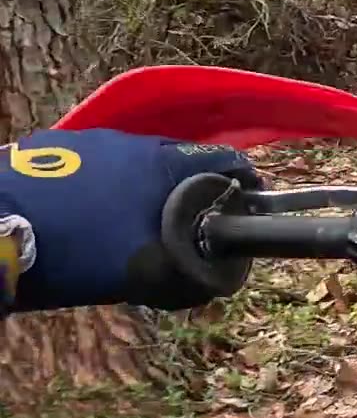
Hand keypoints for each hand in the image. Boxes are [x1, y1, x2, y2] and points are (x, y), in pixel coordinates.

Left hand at [0, 130, 258, 311]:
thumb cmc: (76, 250)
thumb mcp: (143, 273)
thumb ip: (190, 273)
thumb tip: (218, 276)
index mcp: (162, 164)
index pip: (224, 161)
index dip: (244, 183)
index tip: (248, 207)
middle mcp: (129, 141)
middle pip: (179, 160)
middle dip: (192, 189)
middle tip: (190, 225)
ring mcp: (84, 142)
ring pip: (132, 163)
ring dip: (142, 189)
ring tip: (133, 223)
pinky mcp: (46, 151)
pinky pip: (94, 166)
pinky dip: (103, 188)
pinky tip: (87, 216)